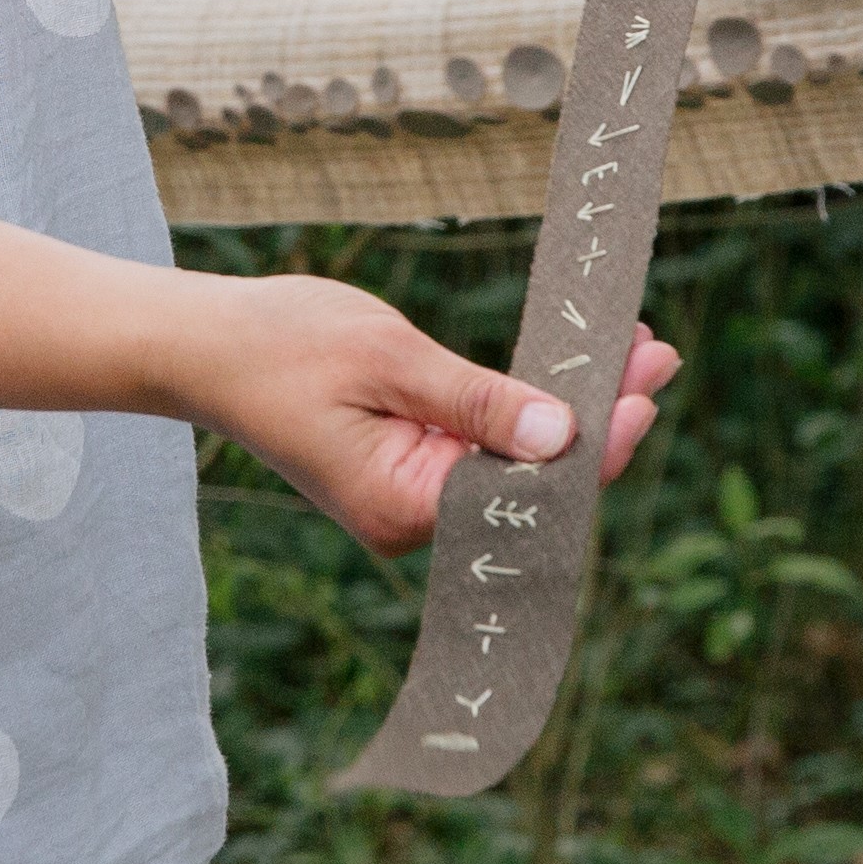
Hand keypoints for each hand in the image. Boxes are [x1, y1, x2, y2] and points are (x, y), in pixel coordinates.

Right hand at [148, 271, 684, 554]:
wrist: (204, 344)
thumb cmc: (281, 345)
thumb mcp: (389, 359)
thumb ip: (479, 400)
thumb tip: (565, 432)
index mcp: (406, 508)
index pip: (527, 489)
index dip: (598, 442)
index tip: (645, 388)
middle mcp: (417, 519)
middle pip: (533, 482)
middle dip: (600, 419)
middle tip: (657, 352)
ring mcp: (415, 496)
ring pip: (518, 462)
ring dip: (574, 407)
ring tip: (636, 351)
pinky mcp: (412, 467)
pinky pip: (489, 447)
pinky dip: (531, 406)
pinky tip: (574, 369)